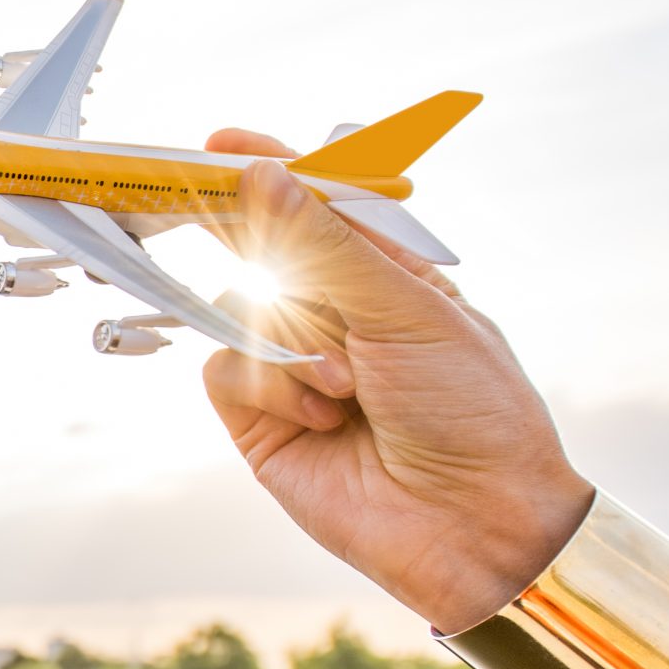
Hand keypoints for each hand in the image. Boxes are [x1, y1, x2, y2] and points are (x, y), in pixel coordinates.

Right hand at [198, 129, 591, 634]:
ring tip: (348, 390)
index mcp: (388, 276)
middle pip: (264, 251)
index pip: (318, 208)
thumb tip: (265, 179)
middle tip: (194, 199)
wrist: (471, 524)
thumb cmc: (473, 413)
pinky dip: (268, 388)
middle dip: (239, 233)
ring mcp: (293, 366)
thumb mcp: (408, 313)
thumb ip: (326, 248)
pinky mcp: (260, 418)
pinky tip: (322, 419)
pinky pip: (225, 371)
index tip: (221, 144)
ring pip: (239, 311)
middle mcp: (336, 316)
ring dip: (292, 346)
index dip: (271, 173)